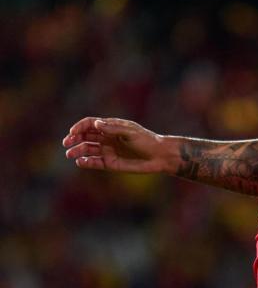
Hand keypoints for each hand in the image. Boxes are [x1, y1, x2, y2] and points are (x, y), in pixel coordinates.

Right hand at [63, 117, 177, 173]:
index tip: (73, 132)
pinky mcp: (110, 163)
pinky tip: (81, 162)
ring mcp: (107, 151)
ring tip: (70, 154)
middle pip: (85, 136)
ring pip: (87, 150)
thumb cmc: (147, 141)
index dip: (79, 127)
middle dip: (74, 139)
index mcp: (110, 127)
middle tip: (67, 143)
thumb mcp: (131, 132)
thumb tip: (97, 124)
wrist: (159, 156)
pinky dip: (86, 162)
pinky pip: (95, 162)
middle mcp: (106, 138)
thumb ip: (114, 128)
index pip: (89, 124)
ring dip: (77, 151)